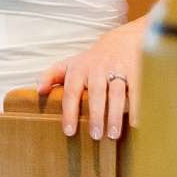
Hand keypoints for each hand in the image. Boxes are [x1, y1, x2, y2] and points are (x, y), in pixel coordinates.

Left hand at [38, 19, 145, 140]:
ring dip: (115, 115)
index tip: (69, 131)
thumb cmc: (91, 60)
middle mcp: (98, 68)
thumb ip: (51, 76)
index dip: (70, 112)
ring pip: (116, 93)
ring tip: (113, 134)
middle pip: (96, 94)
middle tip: (94, 136)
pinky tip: (136, 124)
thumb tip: (38, 91)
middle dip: (95, 115)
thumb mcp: (69, 64)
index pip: (72, 92)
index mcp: (79, 69)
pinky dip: (138, 106)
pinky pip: (137, 90)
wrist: (121, 41)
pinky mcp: (136, 71)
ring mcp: (118, 69)